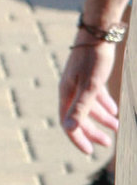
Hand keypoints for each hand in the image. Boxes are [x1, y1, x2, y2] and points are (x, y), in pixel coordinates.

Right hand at [58, 39, 119, 154]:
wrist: (98, 33)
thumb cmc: (93, 59)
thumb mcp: (90, 86)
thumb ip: (80, 108)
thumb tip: (69, 129)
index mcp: (67, 94)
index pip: (68, 123)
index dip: (78, 138)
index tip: (89, 151)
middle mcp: (70, 91)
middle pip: (80, 118)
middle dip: (93, 132)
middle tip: (107, 144)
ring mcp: (79, 84)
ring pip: (90, 108)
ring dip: (103, 119)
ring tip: (117, 127)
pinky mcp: (89, 77)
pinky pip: (96, 97)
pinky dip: (105, 106)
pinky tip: (115, 111)